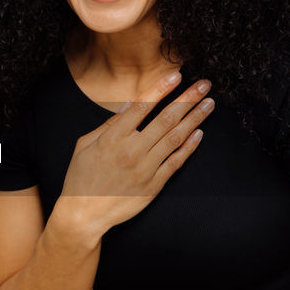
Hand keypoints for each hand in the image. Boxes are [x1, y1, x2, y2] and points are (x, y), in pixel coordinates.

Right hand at [57, 72, 213, 237]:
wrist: (84, 214)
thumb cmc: (81, 177)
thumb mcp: (85, 145)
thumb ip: (108, 125)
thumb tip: (129, 105)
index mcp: (112, 138)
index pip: (142, 106)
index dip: (161, 89)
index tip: (177, 75)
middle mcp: (131, 151)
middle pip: (165, 119)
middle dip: (188, 99)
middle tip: (204, 85)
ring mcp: (145, 169)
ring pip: (175, 138)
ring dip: (194, 119)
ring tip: (209, 104)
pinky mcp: (153, 185)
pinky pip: (175, 163)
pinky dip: (189, 148)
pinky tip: (199, 134)